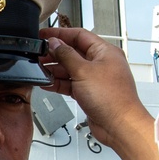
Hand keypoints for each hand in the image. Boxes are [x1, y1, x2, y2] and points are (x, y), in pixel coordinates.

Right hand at [39, 27, 150, 149]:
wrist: (119, 125)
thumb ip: (66, 55)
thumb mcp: (83, 71)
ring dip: (55, 69)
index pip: (79, 35)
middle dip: (55, 53)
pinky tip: (48, 83)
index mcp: (104, 52)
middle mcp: (100, 63)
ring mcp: (95, 78)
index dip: (59, 34)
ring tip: (40, 69)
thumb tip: (54, 44)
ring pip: (70, 68)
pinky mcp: (89, 92)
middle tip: (39, 54)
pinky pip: (71, 83)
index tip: (44, 34)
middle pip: (73, 52)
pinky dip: (59, 83)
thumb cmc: (112, 98)